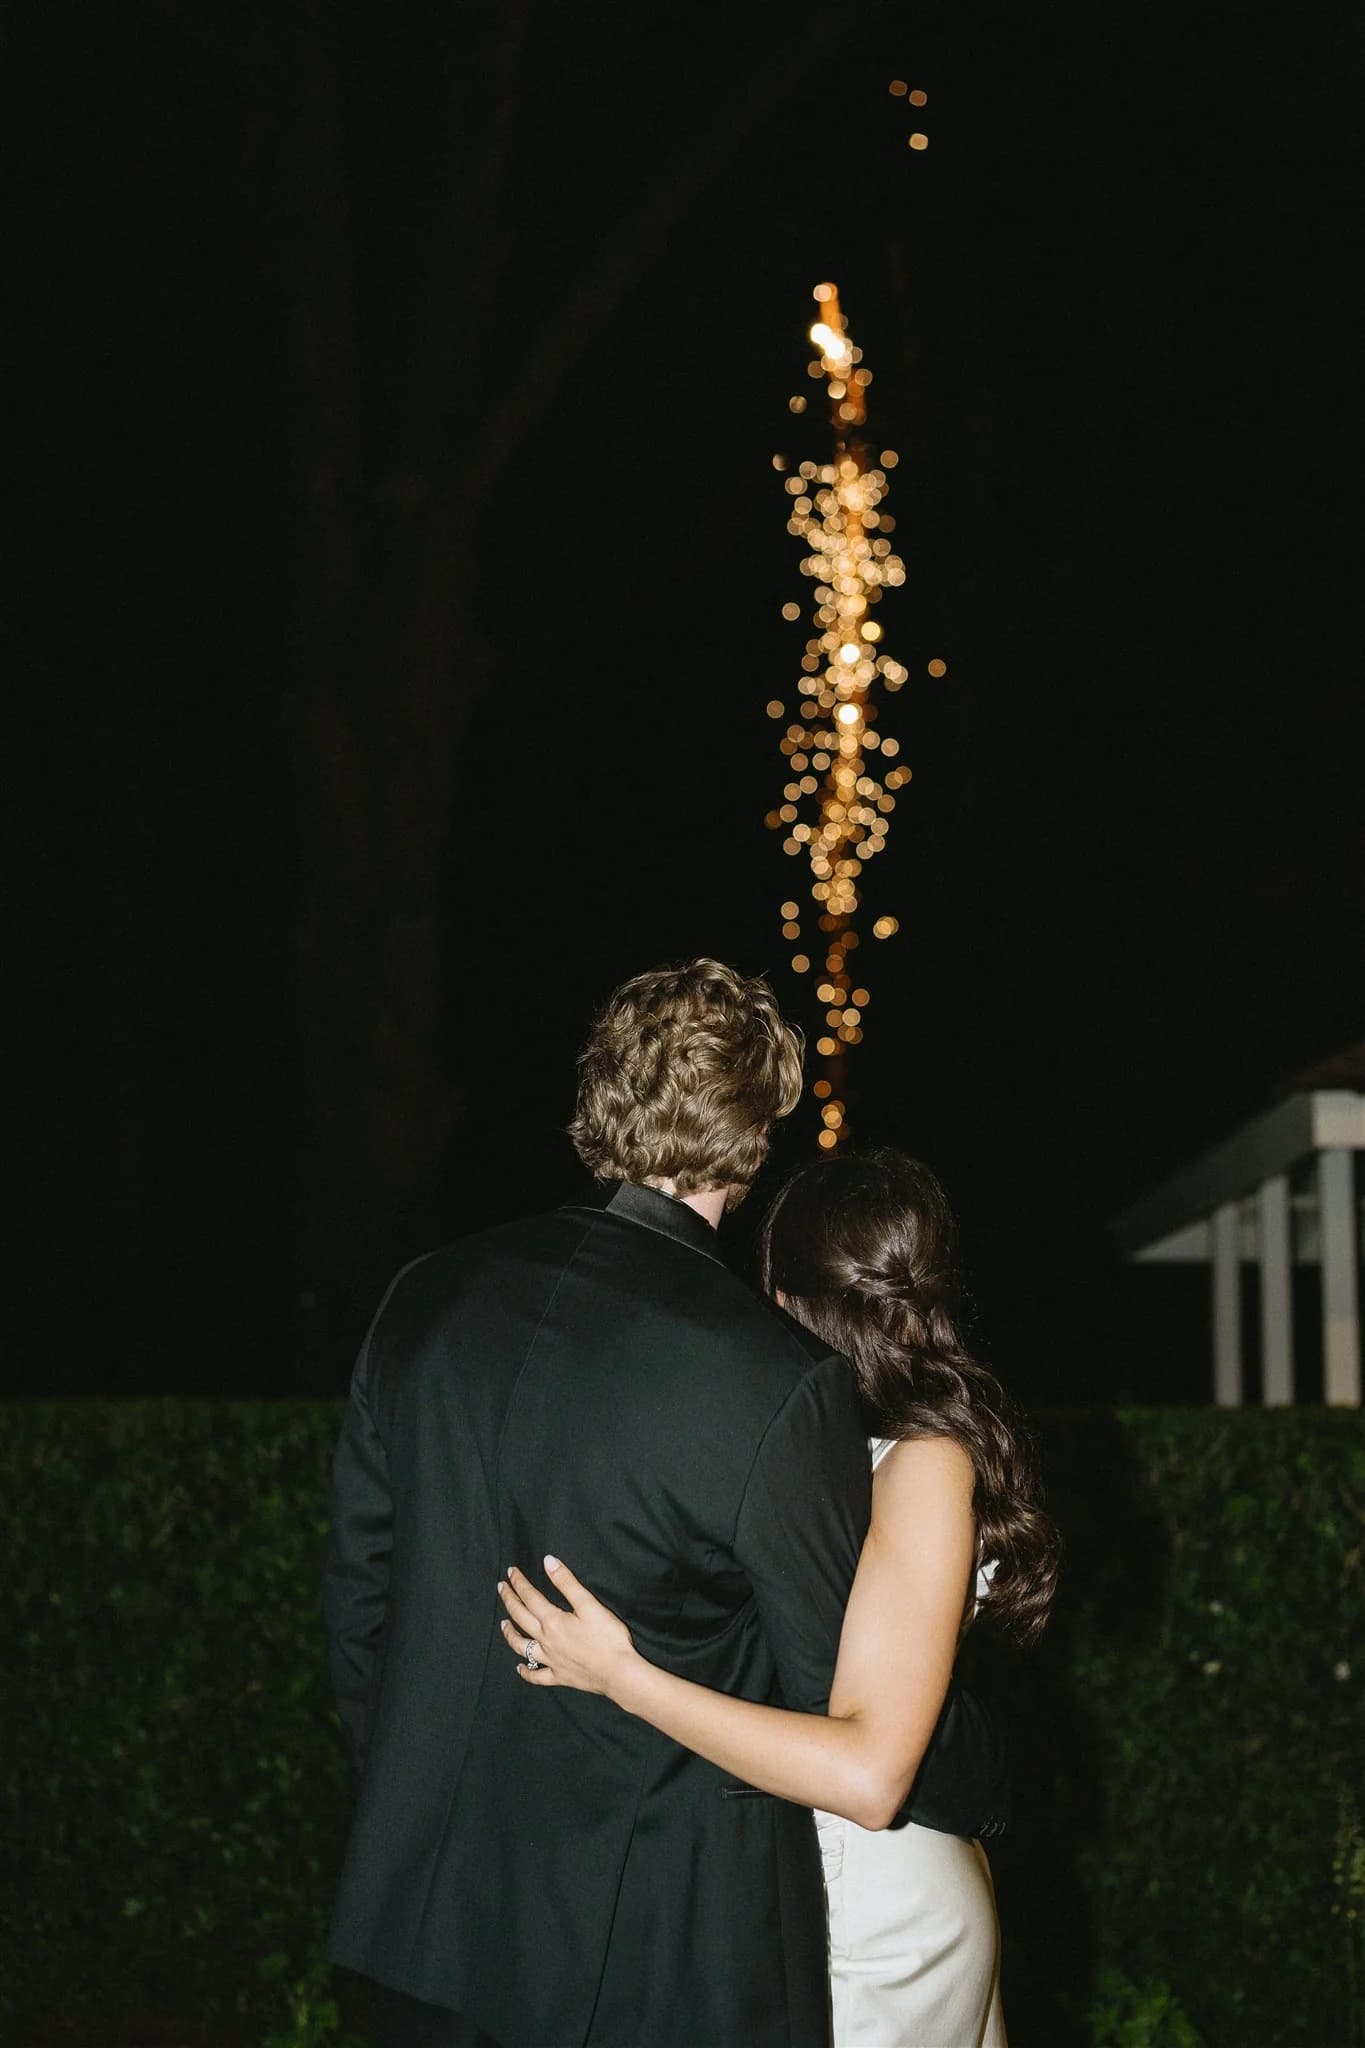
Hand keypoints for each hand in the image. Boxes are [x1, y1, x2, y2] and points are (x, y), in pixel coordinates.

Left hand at [497, 1558, 636, 1696]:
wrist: (618, 1672)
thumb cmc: (608, 1638)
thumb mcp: (589, 1604)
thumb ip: (567, 1582)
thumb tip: (548, 1561)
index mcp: (553, 1621)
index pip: (530, 1597)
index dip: (519, 1583)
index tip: (511, 1572)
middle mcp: (546, 1641)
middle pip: (521, 1617)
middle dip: (509, 1600)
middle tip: (501, 1587)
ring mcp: (550, 1661)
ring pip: (521, 1646)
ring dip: (510, 1634)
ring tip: (503, 1623)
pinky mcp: (559, 1677)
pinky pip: (536, 1676)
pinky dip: (526, 1671)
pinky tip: (520, 1667)